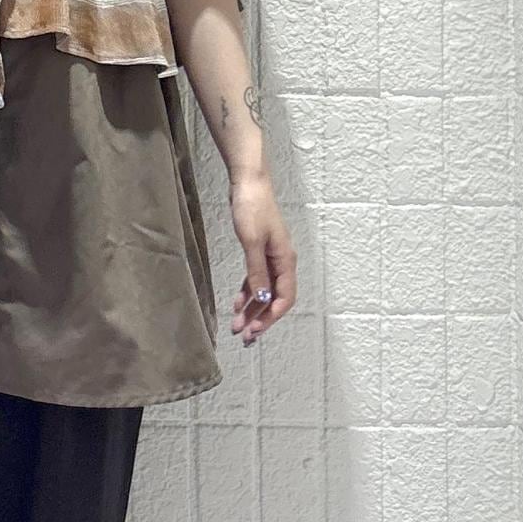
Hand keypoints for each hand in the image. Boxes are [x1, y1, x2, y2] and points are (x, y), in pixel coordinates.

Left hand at [228, 170, 296, 346]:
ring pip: (264, 292)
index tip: (255, 330)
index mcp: (286, 260)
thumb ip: (256, 272)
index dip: (271, 317)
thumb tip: (261, 299)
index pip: (285, 297)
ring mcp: (271, 257)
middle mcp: (282, 262)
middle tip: (245, 338)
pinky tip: (237, 305)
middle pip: (275, 299)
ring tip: (237, 326)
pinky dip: (247, 293)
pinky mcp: (259, 252)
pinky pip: (256, 280)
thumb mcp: (252, 242)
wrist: (248, 183)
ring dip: (252, 310)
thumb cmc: (252, 208)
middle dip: (260, 319)